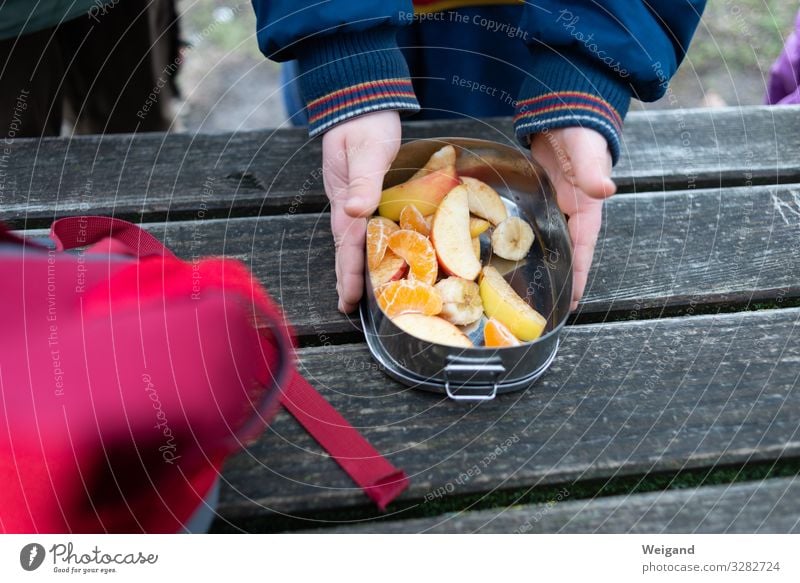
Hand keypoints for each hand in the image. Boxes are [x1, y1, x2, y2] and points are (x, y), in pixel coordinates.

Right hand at [322, 111, 401, 312]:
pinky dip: (366, 246)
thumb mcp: (368, 150)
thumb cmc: (366, 125)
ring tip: (355, 293)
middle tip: (347, 307)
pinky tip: (373, 256)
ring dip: (354, 266)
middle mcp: (347, 204)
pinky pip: (363, 227)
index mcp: (346, 199)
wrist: (360, 101)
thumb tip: (355, 212)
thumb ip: (364, 181)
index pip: (347, 244)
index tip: (348, 299)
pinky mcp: (362, 193)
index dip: (349, 273)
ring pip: (352, 240)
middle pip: (345, 248)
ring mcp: (353, 200)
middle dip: (347, 277)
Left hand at [531, 127, 615, 310]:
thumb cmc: (580, 131)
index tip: (571, 301)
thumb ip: (592, 170)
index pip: (582, 249)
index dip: (578, 275)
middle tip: (543, 305)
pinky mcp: (535, 195)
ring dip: (537, 260)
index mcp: (586, 208)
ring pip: (545, 240)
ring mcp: (551, 204)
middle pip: (563, 252)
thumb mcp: (586, 151)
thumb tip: (605, 190)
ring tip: (523, 286)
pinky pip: (527, 223)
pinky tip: (505, 251)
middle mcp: (569, 211)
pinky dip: (519, 238)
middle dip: (556, 277)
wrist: (564, 110)